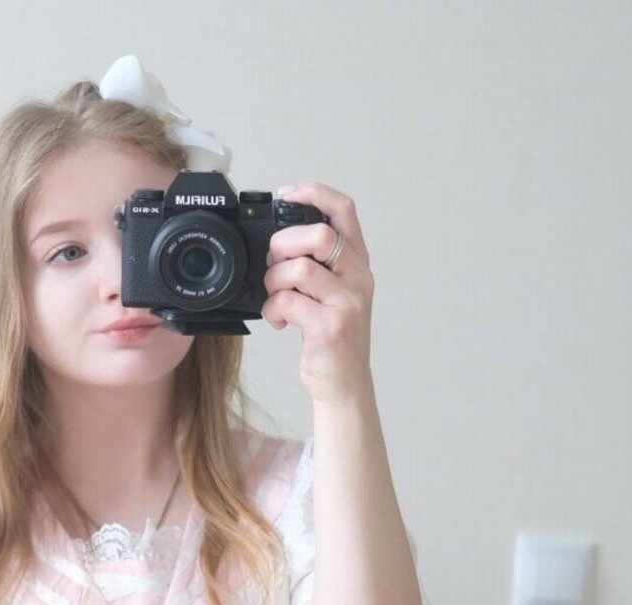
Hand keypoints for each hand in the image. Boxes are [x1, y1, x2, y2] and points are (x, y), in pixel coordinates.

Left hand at [262, 181, 375, 405]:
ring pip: (299, 269)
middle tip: (273, 264)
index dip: (314, 193)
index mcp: (358, 264)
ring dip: (273, 280)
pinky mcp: (330, 327)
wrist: (345, 384)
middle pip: (319, 236)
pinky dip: (273, 309)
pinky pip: (288, 302)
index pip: (344, 210)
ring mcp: (347, 303)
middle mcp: (359, 278)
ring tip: (274, 297)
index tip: (286, 194)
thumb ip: (316, 267)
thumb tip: (276, 244)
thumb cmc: (332, 339)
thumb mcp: (332, 294)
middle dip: (282, 244)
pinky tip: (278, 320)